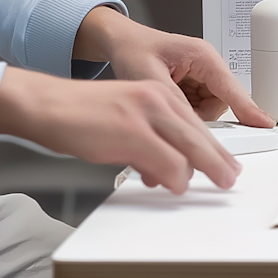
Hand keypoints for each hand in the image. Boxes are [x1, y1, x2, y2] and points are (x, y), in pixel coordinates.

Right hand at [0, 67, 239, 192]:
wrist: (46, 103)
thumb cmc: (79, 113)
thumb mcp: (124, 120)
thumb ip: (148, 140)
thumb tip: (163, 169)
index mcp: (157, 93)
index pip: (195, 122)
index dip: (213, 146)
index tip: (224, 159)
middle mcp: (157, 99)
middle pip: (200, 135)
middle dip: (219, 160)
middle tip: (230, 176)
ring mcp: (146, 115)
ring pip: (190, 148)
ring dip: (202, 169)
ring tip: (214, 181)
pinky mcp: (132, 133)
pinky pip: (168, 161)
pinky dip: (175, 177)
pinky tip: (175, 184)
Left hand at [74, 7, 273, 127]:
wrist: (119, 43)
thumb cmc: (133, 49)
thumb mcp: (148, 77)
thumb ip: (173, 101)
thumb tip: (191, 125)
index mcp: (203, 57)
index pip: (231, 88)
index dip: (248, 108)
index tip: (265, 123)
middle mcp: (207, 65)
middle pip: (220, 103)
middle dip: (199, 114)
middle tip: (174, 112)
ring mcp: (201, 75)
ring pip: (209, 108)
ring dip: (190, 113)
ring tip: (165, 104)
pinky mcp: (193, 85)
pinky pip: (198, 107)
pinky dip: (184, 111)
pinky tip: (167, 103)